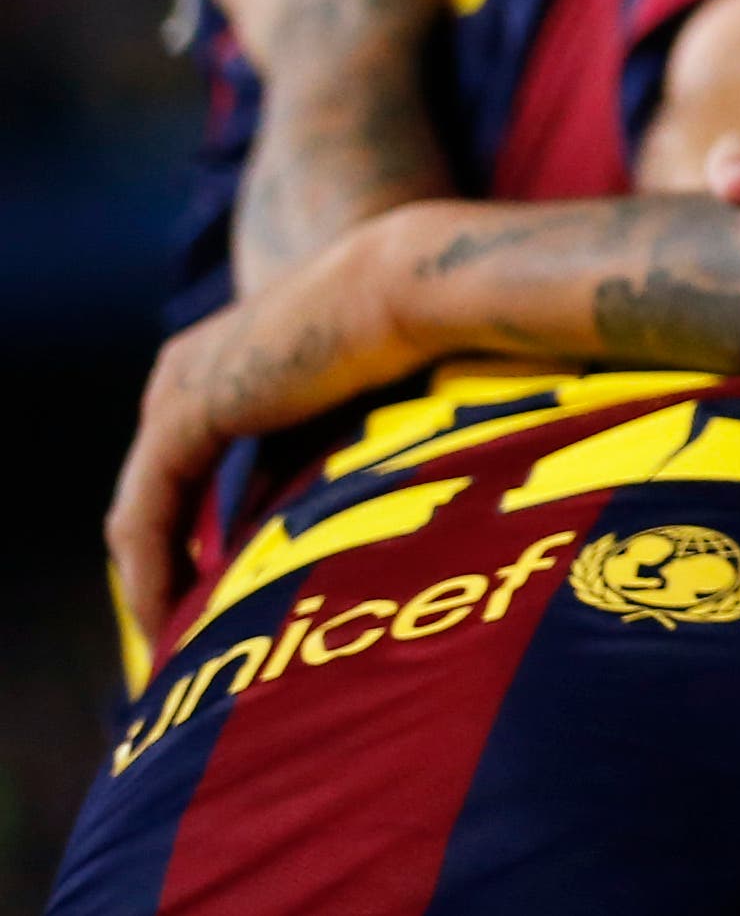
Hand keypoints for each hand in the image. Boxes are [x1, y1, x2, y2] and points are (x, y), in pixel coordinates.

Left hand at [109, 213, 440, 639]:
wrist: (412, 283)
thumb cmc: (412, 340)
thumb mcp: (347, 415)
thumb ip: (312, 464)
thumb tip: (309, 538)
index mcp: (223, 364)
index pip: (182, 469)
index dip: (192, 535)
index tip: (218, 594)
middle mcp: (182, 373)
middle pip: (154, 495)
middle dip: (165, 566)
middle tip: (190, 634)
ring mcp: (176, 390)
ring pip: (142, 512)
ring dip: (153, 580)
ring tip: (178, 643)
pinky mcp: (184, 414)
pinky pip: (149, 513)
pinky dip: (153, 571)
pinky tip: (171, 618)